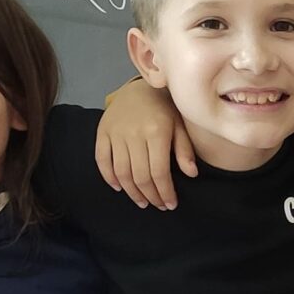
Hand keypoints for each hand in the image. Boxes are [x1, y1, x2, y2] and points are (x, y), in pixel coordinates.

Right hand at [93, 77, 195, 208]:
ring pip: (121, 172)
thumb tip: (191, 174)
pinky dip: (108, 177)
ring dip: (132, 192)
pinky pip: (101, 159)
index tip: (171, 204)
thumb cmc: (164, 109)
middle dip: (151, 196)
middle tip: (158, 205)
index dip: (165, 192)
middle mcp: (134, 134)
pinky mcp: (102, 132)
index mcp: (156, 132)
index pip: (159, 172)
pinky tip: (119, 188)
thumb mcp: (180, 126)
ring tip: (142, 202)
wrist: (139, 88)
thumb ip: (184, 150)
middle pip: (140, 176)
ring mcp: (116, 133)